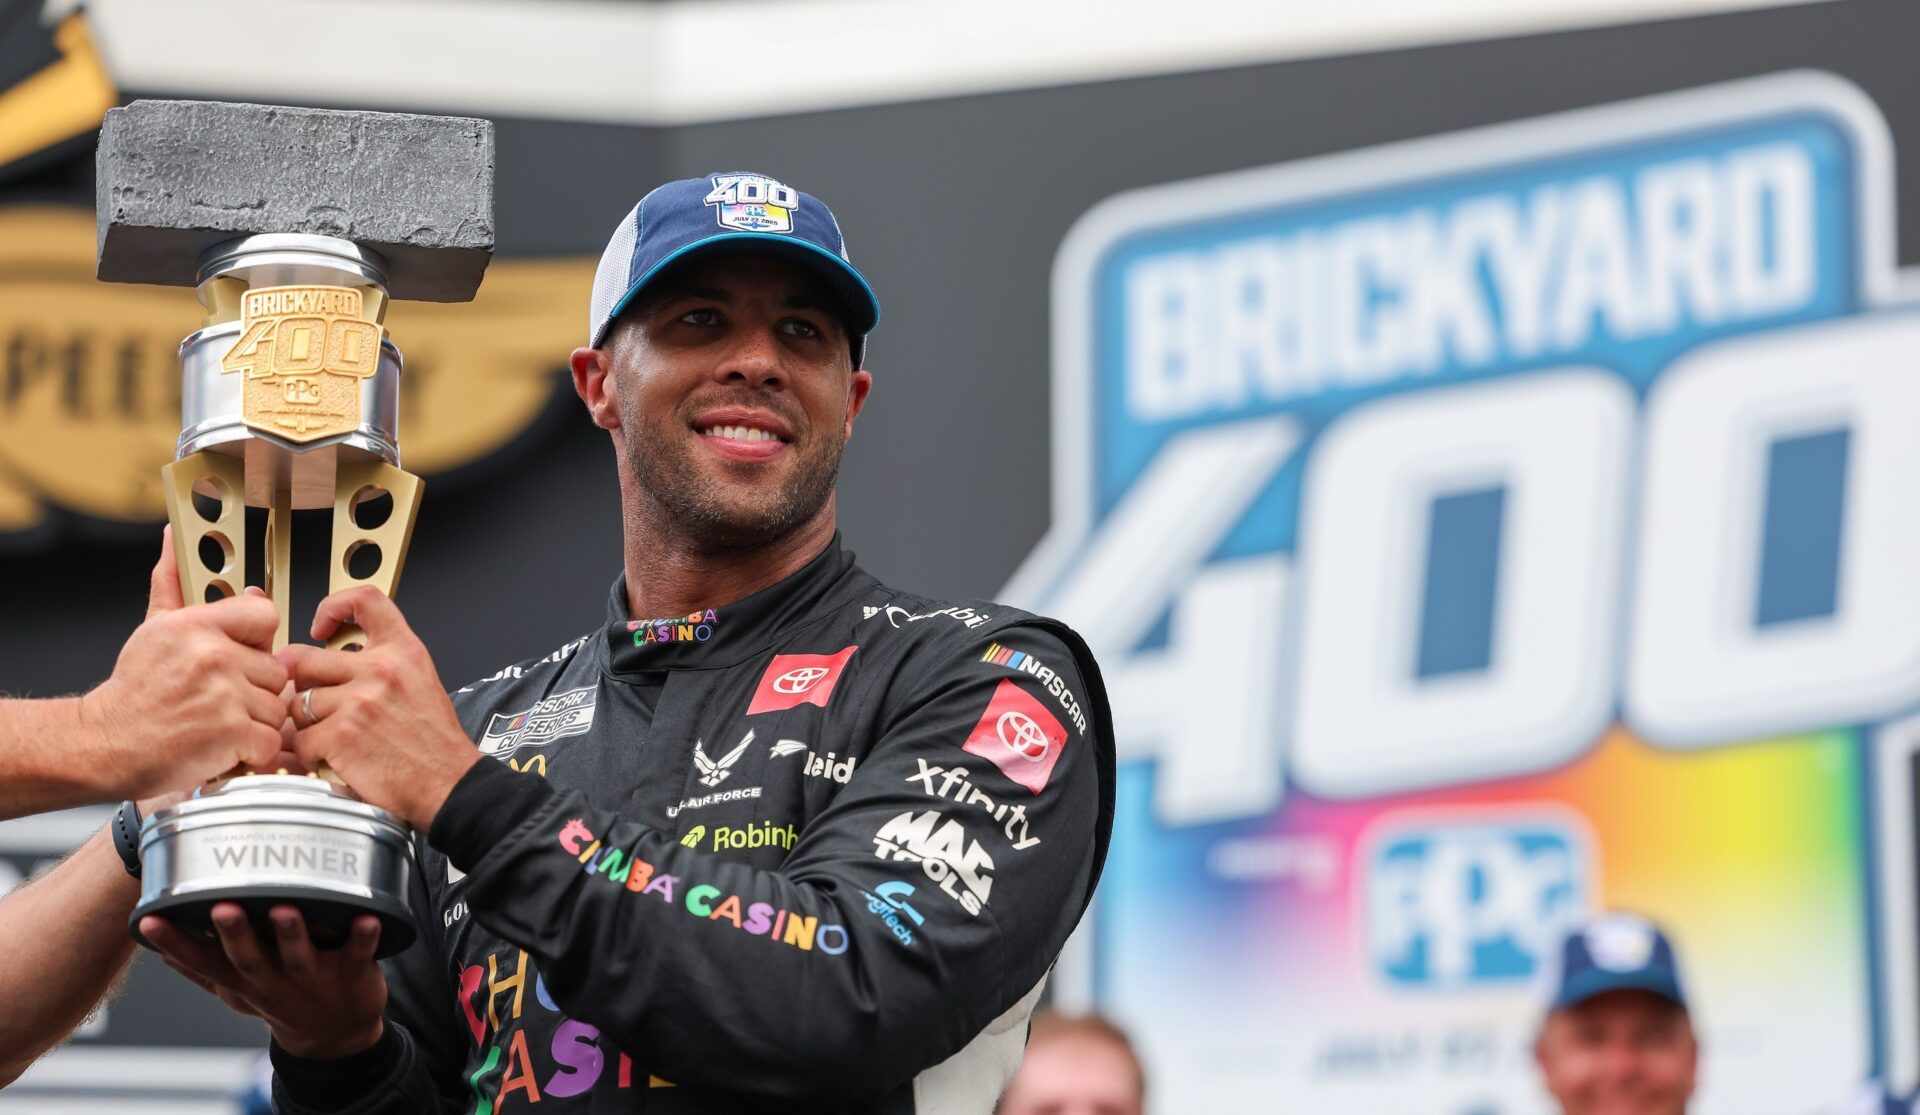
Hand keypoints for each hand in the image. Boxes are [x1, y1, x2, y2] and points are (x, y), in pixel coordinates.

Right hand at [81, 532, 288, 799]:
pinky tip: (223, 748)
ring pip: (276, 707)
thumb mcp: (153, 629)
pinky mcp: (231, 734)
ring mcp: (224, 696)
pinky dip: (252, 754)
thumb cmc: (134, 692)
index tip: (240, 656)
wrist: (103, 745)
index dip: (259, 641)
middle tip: (216, 701)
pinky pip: (270, 742)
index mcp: (197, 626)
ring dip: (254, 724)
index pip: (267, 617)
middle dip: (254, 690)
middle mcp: (212, 656)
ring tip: (215, 724)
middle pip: (275, 670)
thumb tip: (174, 537)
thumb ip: (173, 583)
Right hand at [142, 904, 385, 1060]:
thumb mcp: (239, 993)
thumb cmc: (284, 999)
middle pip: (250, 961)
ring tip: (285, 909)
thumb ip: (204, 972)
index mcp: (246, 983)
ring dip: (292, 934)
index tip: (150, 922)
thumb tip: (163, 953)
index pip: (204, 965)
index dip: (176, 946)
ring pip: (300, 957)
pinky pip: (359, 954)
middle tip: (221, 908)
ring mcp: (315, 980)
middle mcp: (276, 983)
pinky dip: (364, 938)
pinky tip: (368, 918)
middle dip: (234, 935)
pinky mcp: (353, 974)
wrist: (338, 1036)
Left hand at [280, 587, 477, 829]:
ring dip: (306, 724)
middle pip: (304, 658)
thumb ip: (379, 664)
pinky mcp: (341, 735)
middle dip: (301, 684)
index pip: (365, 601)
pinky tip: (334, 759)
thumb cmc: (434, 742)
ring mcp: (359, 702)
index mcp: (403, 651)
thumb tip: (328, 659)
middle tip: (313, 702)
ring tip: (330, 738)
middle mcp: (381, 670)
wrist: (449, 783)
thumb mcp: (420, 682)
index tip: (321, 626)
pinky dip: (311, 756)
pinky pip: (301, 740)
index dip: (333, 607)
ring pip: (298, 703)